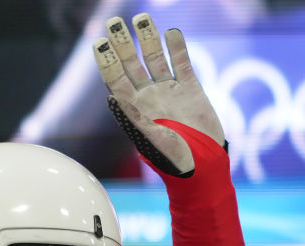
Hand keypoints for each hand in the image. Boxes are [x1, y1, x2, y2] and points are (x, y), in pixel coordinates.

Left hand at [92, 13, 224, 175]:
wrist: (205, 168)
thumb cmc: (176, 163)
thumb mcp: (153, 143)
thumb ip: (136, 120)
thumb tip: (114, 99)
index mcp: (135, 110)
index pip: (116, 80)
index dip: (107, 61)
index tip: (99, 42)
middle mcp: (149, 97)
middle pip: (132, 64)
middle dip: (122, 43)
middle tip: (113, 21)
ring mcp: (170, 91)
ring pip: (156, 59)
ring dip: (148, 39)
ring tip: (141, 18)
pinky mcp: (191, 90)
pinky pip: (182, 64)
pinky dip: (177, 49)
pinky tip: (172, 32)